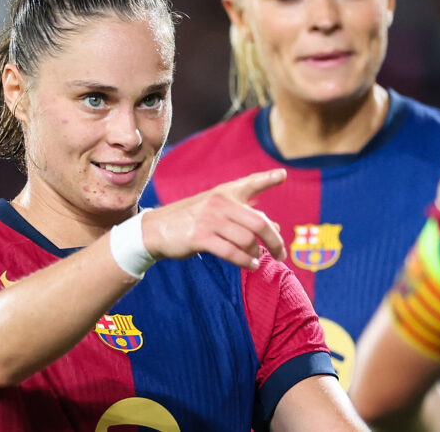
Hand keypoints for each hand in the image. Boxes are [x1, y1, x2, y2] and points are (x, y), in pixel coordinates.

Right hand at [142, 169, 286, 269]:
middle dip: (274, 241)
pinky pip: (231, 252)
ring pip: (247, 239)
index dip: (268, 178)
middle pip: (258, 223)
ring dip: (257, 253)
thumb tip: (276, 227)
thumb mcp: (218, 211)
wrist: (157, 229)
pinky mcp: (199, 237)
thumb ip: (245, 216)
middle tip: (281, 253)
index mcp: (225, 192)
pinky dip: (245, 261)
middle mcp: (220, 203)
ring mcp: (210, 220)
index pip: (250, 183)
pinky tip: (250, 265)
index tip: (283, 175)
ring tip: (259, 260)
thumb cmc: (193, 220)